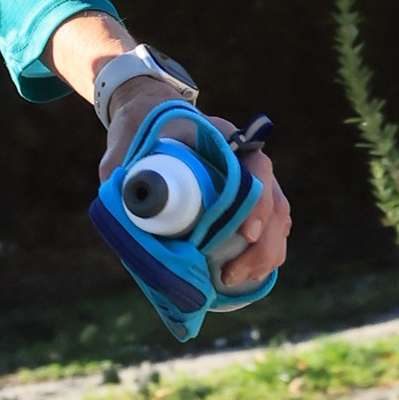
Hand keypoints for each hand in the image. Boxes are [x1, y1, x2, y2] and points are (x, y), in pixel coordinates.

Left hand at [55, 11, 292, 293]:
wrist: (148, 120)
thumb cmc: (137, 136)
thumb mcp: (123, 151)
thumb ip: (120, 175)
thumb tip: (124, 215)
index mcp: (223, 139)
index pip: (257, 166)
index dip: (258, 202)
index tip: (247, 233)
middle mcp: (245, 160)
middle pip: (275, 202)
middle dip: (264, 245)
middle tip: (233, 273)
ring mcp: (251, 183)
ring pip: (279, 220)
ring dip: (266, 255)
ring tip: (235, 279)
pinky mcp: (246, 205)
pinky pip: (270, 230)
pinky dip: (264, 256)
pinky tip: (246, 277)